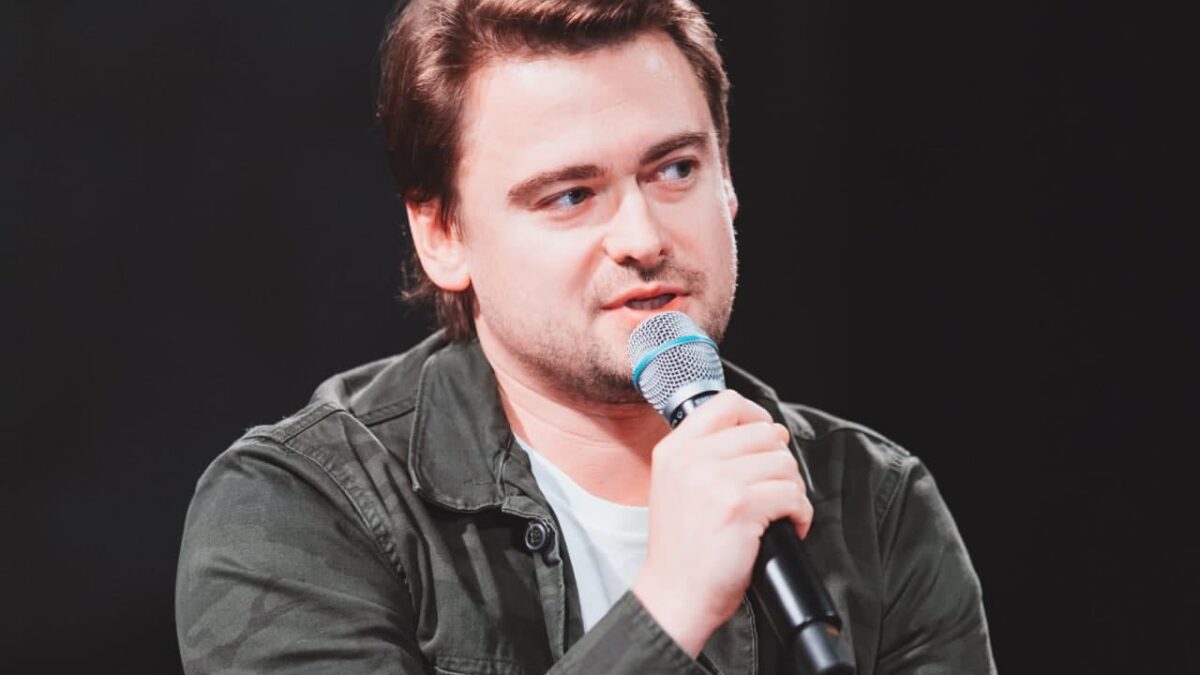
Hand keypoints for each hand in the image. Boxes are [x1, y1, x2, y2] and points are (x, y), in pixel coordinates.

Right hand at [631, 390, 812, 656]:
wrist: (674, 596)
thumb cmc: (682, 551)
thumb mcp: (677, 487)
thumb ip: (707, 455)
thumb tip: (769, 431)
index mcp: (674, 450)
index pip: (726, 404)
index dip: (757, 417)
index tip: (767, 440)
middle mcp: (691, 459)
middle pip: (763, 434)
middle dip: (780, 463)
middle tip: (776, 491)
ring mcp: (715, 480)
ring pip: (783, 463)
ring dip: (792, 490)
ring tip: (780, 512)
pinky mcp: (740, 507)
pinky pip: (792, 494)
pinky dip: (800, 513)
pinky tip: (788, 527)